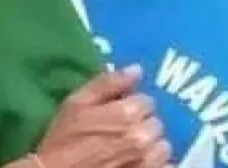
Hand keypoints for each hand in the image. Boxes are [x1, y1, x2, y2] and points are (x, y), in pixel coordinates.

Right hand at [32, 65, 171, 167]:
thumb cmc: (63, 140)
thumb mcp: (76, 103)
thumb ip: (108, 83)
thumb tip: (136, 70)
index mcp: (128, 114)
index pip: (147, 101)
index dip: (132, 106)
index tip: (119, 115)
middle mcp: (143, 137)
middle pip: (156, 124)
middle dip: (141, 126)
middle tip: (122, 134)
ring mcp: (148, 162)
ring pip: (162, 147)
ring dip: (150, 147)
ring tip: (129, 152)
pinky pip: (165, 167)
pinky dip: (154, 166)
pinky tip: (134, 164)